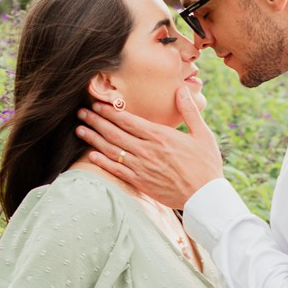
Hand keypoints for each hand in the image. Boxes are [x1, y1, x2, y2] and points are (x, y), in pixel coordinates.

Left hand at [76, 88, 223, 209]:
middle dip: (96, 121)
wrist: (205, 197)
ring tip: (80, 130)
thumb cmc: (206, 165)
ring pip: (112, 150)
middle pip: (115, 133)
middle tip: (81, 113)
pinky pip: (117, 171)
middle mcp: (147, 151)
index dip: (110, 112)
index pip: (129, 121)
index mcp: (161, 136)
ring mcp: (142, 168)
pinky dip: (102, 163)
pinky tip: (91, 156)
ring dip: (94, 139)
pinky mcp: (141, 183)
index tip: (97, 104)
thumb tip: (181, 89)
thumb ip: (189, 111)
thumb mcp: (203, 134)